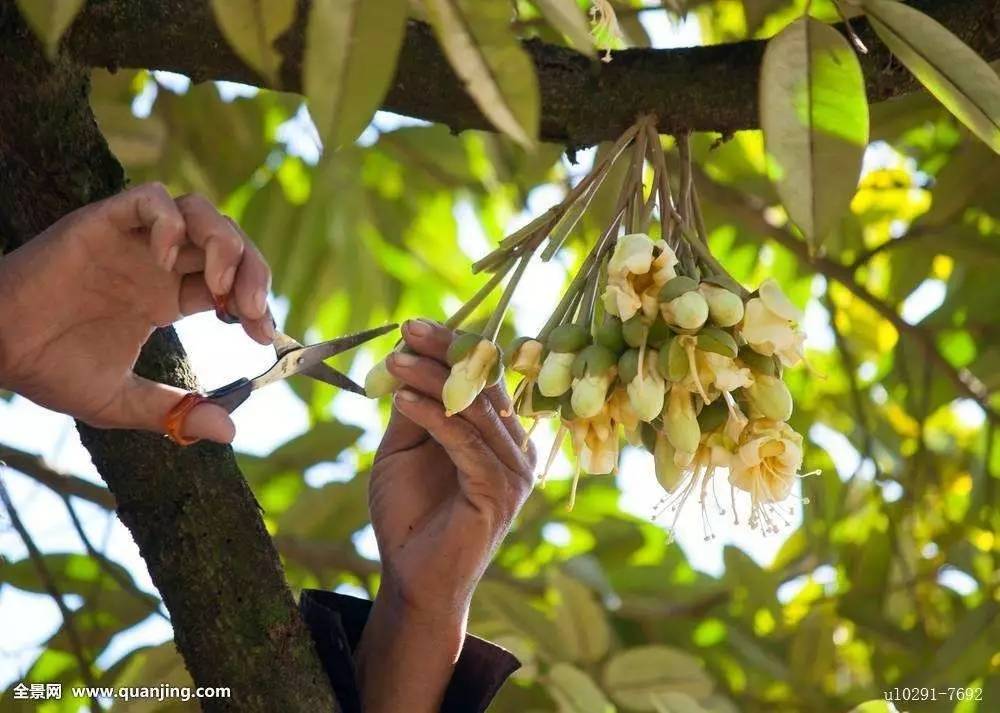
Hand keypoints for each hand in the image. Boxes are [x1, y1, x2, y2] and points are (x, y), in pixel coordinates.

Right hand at [0, 183, 272, 442]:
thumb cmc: (49, 370)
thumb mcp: (122, 402)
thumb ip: (174, 411)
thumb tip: (230, 430)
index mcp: (168, 297)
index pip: (231, 283)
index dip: (254, 302)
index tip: (261, 334)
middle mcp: (157, 264)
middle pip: (227, 243)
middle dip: (252, 272)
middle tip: (251, 313)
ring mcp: (131, 241)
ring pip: (198, 211)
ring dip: (223, 243)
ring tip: (221, 288)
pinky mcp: (100, 223)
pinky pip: (149, 199)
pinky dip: (170, 221)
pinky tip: (169, 261)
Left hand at [356, 319, 535, 711]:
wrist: (413, 578)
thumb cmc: (409, 513)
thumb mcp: (405, 448)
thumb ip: (414, 408)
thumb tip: (407, 356)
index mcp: (500, 435)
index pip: (483, 378)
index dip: (451, 347)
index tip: (413, 326)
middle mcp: (517, 448)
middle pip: (484, 385)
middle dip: (445, 352)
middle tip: (407, 329)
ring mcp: (514, 472)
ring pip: (473, 410)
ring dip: (431, 379)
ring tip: (393, 361)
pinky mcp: (499, 492)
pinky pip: (464, 443)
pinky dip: (433, 415)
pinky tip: (403, 398)